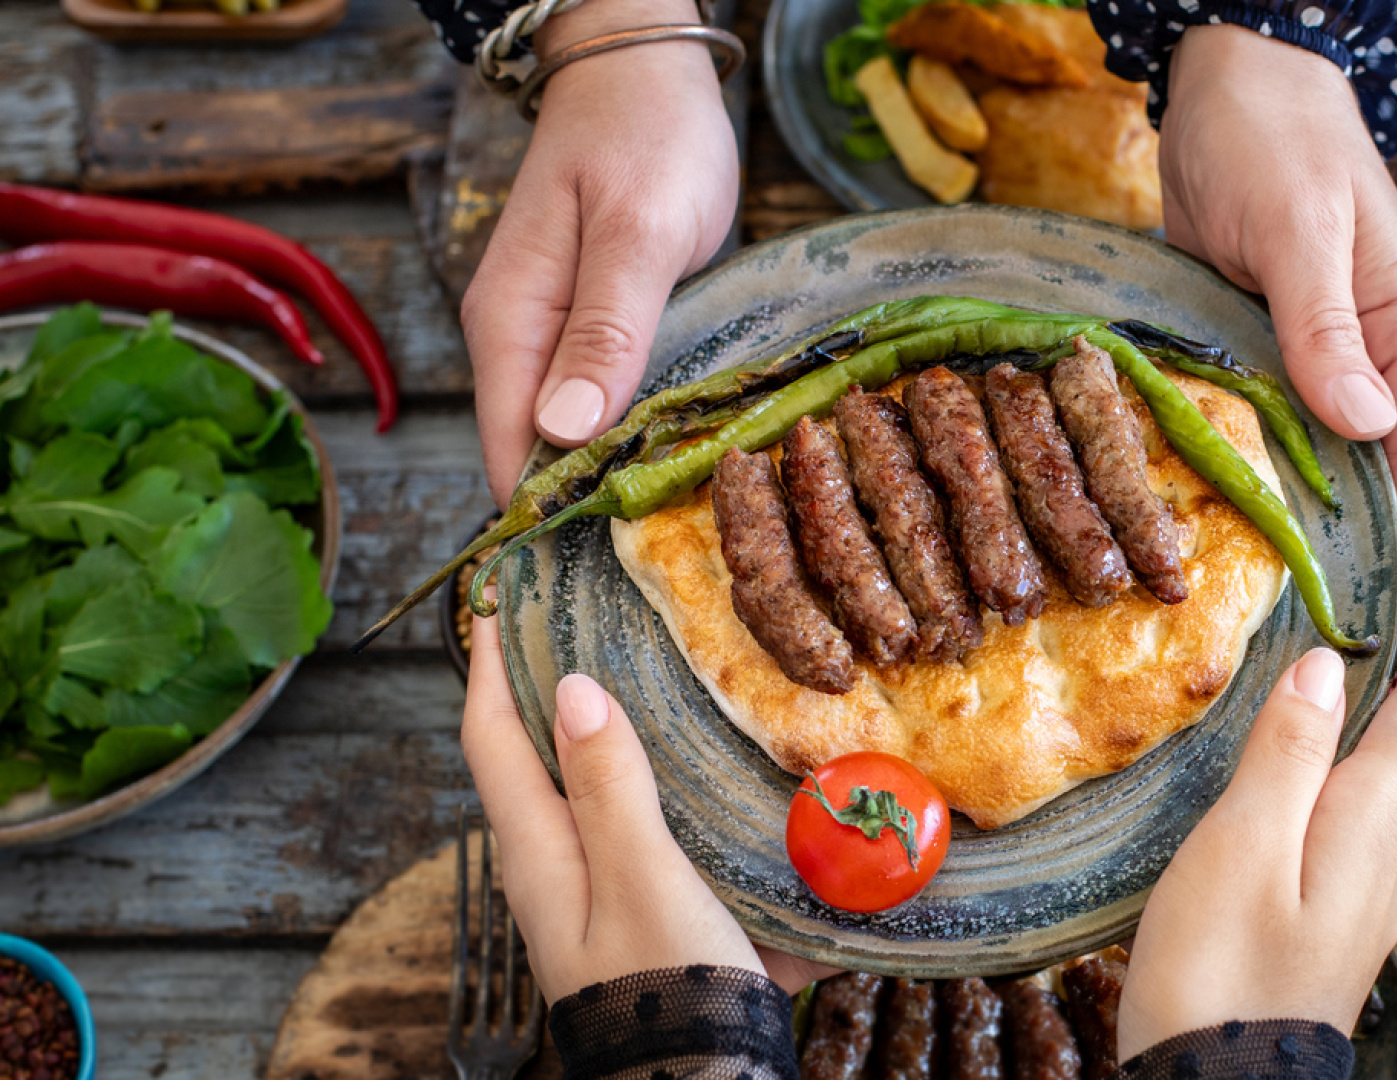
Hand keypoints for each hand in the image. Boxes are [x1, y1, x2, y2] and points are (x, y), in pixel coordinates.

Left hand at [461, 605, 836, 997]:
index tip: (496, 591)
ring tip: (656, 661)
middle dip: (551, 679)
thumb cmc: (669, 994)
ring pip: (599, 787)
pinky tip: (723, 755)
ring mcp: (609, 890)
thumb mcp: (642, 881)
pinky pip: (657, 825)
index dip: (486, 661)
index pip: (491, 736)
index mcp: (540, 853)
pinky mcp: (659, 910)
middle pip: (537, 755)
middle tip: (585, 609)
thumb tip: (568, 688)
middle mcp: (563, 866)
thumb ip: (610, 786)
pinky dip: (673, 779)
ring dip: (616, 726)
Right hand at [462, 0, 737, 506]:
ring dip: (612, 470)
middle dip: (588, 504)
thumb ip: (605, 330)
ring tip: (676, 511)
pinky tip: (674, 449)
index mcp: (511, 323)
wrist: (642, 65)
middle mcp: (516, 336)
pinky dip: (630, 427)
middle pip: (535, 452)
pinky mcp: (586, 321)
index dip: (554, 513)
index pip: (510, 452)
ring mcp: (548, 329)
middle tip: (664, 545)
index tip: (614, 556)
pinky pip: (596, 395)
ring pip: (566, 429)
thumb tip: (564, 433)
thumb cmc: (647, 135)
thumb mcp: (640, 232)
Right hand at [1116, 548, 1396, 1054]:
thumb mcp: (1242, 850)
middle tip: (1348, 594)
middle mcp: (1381, 860)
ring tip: (1290, 670)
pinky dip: (1313, 773)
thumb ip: (1286, 756)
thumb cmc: (1220, 980)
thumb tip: (1325, 667)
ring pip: (1362, 786)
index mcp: (1372, 828)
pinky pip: (1330, 827)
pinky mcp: (1320, 927)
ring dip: (1346, 718)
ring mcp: (1355, 900)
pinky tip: (1261, 776)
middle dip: (1389, 660)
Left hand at [1159, 27, 1396, 545]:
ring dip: (1274, 491)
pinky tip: (1199, 493)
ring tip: (1234, 563)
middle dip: (1326, 521)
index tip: (1353, 590)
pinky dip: (1233, 447)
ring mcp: (1312, 353)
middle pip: (1362, 462)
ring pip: (1303, 445)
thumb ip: (1328, 329)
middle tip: (1274, 592)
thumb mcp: (1301, 231)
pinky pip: (1253, 414)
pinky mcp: (1257, 346)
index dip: (1396, 521)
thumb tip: (1369, 424)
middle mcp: (1370, 351)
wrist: (1224, 81)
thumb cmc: (1276, 139)